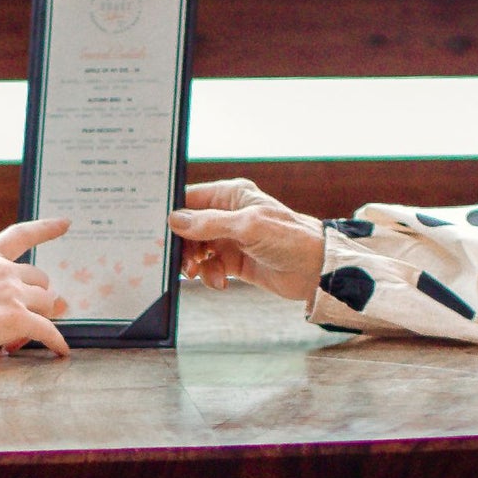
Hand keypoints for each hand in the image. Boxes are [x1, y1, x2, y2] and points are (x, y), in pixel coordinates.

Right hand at [0, 219, 71, 363]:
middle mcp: (1, 270)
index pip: (19, 236)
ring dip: (41, 320)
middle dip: (40, 296)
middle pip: (39, 279)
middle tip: (34, 313)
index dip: (45, 229)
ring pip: (46, 304)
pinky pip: (47, 331)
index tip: (65, 223)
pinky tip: (60, 351)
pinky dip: (56, 342)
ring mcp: (11, 294)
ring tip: (26, 338)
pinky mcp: (17, 319)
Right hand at [166, 179, 324, 305]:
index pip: (191, 199)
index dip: (174, 214)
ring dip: (196, 264)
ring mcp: (231, 238)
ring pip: (197, 250)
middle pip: (189, 228)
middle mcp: (228, 214)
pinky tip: (221, 282)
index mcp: (232, 195)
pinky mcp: (235, 260)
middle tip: (187, 263)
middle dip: (184, 247)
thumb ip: (209, 224)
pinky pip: (210, 267)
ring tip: (201, 274)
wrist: (315, 270)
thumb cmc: (290, 239)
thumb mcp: (248, 227)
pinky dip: (210, 276)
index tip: (162, 233)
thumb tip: (176, 220)